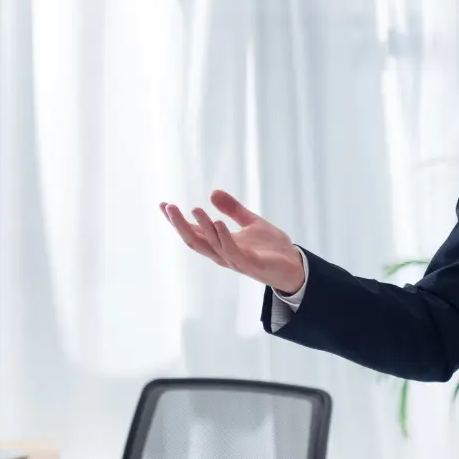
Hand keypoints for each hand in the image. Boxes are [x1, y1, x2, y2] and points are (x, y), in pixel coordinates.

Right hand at [160, 190, 305, 293]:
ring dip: (202, 227)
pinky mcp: (250, 264)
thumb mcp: (251, 222)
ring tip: (194, 209)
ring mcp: (235, 260)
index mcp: (220, 244)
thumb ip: (233, 209)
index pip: (193, 232)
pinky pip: (232, 251)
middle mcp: (222, 254)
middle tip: (169, 208)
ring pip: (212, 245)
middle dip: (180, 225)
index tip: (163, 205)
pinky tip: (218, 222)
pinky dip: (224, 237)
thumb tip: (212, 193)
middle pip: (195, 241)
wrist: (294, 266)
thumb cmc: (271, 248)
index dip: (177, 221)